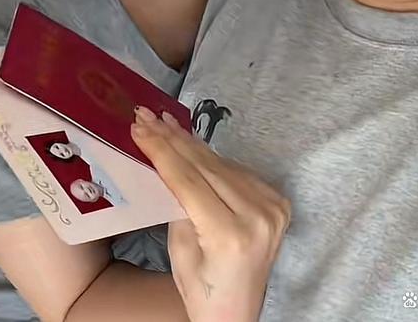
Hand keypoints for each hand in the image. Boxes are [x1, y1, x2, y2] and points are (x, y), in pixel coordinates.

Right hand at [131, 107, 290, 321]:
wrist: (237, 312)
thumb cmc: (202, 289)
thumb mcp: (179, 250)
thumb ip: (176, 203)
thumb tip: (164, 156)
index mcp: (231, 234)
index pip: (189, 180)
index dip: (161, 150)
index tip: (139, 128)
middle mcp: (258, 216)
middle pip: (206, 166)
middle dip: (172, 139)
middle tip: (146, 116)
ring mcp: (273, 207)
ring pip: (221, 163)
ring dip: (189, 142)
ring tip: (163, 123)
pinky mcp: (278, 201)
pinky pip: (236, 171)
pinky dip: (211, 158)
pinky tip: (189, 142)